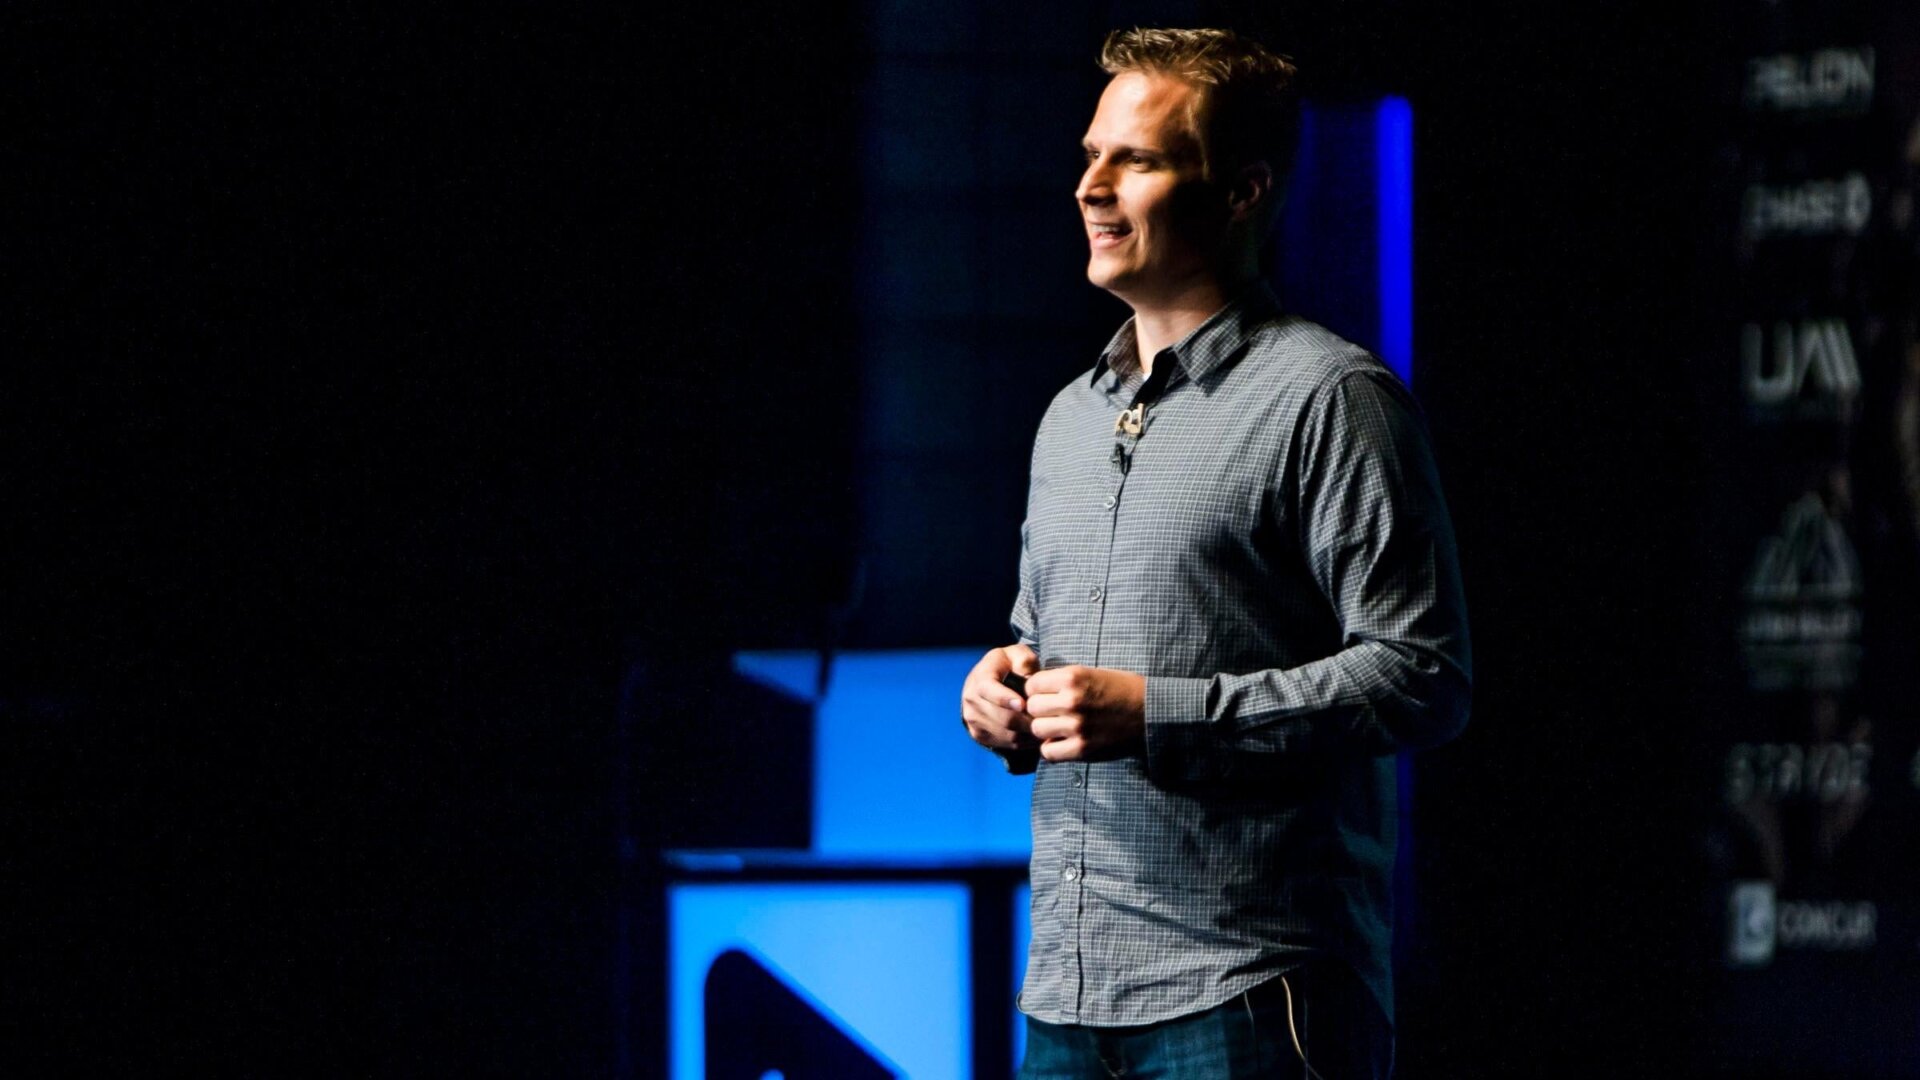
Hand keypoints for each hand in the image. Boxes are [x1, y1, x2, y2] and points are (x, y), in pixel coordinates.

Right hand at [960, 644, 1040, 751]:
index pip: (989, 691)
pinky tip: (1035, 731)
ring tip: (1044, 724)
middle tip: (1047, 717)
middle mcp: (972, 701)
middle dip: (1027, 719)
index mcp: (980, 679)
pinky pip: (1006, 744)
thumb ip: (1025, 662)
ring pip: (1007, 734)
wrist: (985, 681)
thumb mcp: (1016, 654)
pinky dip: (1024, 741)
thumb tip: (1030, 682)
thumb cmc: (1007, 666)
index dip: (1006, 699)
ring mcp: (974, 720)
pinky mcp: (979, 735)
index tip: (1023, 704)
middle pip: (1003, 718)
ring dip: (1028, 732)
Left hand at [1025, 665, 1145, 761]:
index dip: (1037, 690)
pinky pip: (1049, 752)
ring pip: (1037, 730)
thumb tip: (1032, 690)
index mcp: (1073, 677)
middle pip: (1032, 708)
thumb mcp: (1091, 672)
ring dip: (1045, 729)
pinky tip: (1063, 742)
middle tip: (1053, 712)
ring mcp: (1077, 726)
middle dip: (1040, 710)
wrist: (1152, 711)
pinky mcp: (1083, 748)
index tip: (1047, 695)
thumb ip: (1063, 681)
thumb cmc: (1122, 689)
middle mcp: (1072, 700)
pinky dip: (1053, 749)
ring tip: (1059, 727)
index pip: (1032, 685)